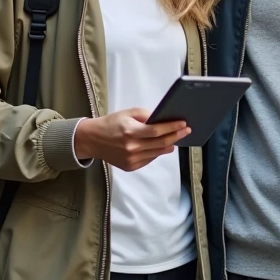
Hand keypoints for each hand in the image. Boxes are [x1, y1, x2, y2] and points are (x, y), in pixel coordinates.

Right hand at [73, 109, 190, 171]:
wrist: (92, 140)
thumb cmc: (111, 124)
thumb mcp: (127, 113)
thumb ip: (146, 115)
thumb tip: (163, 120)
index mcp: (130, 131)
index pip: (157, 131)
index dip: (172, 128)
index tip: (183, 124)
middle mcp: (131, 147)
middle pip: (160, 143)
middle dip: (176, 136)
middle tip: (186, 131)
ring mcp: (131, 159)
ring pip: (157, 153)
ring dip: (169, 146)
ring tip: (176, 139)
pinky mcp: (130, 166)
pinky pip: (149, 159)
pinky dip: (157, 153)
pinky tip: (162, 146)